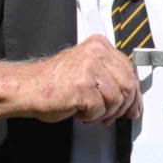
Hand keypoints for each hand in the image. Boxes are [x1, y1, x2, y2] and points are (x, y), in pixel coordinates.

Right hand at [25, 38, 142, 123]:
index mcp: (99, 45)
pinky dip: (91, 117)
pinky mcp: (83, 86)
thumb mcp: (86, 68)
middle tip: (113, 117)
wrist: (28, 88)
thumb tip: (133, 97)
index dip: (134, 94)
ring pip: (117, 99)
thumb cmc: (55, 82)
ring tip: (90, 113)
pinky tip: (79, 112)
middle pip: (129, 85)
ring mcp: (90, 68)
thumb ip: (108, 74)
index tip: (134, 107)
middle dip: (124, 106)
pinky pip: (101, 109)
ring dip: (105, 113)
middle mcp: (96, 52)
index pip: (129, 70)